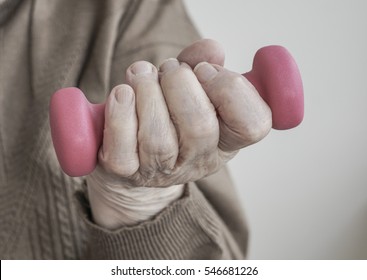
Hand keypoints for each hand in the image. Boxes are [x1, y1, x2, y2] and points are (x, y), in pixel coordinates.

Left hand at [87, 39, 271, 228]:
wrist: (134, 156)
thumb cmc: (167, 113)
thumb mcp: (192, 86)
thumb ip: (202, 63)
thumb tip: (212, 49)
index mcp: (226, 139)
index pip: (253, 125)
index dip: (230, 89)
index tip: (204, 70)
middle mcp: (198, 160)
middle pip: (200, 128)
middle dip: (179, 83)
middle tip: (167, 70)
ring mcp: (162, 170)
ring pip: (158, 139)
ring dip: (147, 92)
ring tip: (140, 75)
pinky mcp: (127, 171)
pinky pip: (123, 148)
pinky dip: (120, 113)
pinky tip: (122, 94)